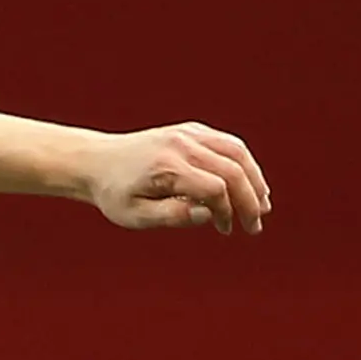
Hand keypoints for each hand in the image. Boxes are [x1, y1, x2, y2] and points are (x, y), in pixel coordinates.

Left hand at [86, 124, 268, 234]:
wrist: (98, 162)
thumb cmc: (115, 194)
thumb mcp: (135, 216)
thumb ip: (172, 216)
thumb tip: (209, 216)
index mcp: (167, 168)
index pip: (215, 188)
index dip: (227, 211)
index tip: (224, 229)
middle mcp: (182, 145)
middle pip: (233, 169)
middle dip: (249, 200)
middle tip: (254, 226)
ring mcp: (188, 134)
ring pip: (236, 152)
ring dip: (255, 179)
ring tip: (262, 205)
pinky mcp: (192, 130)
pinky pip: (227, 143)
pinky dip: (243, 163)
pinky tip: (249, 183)